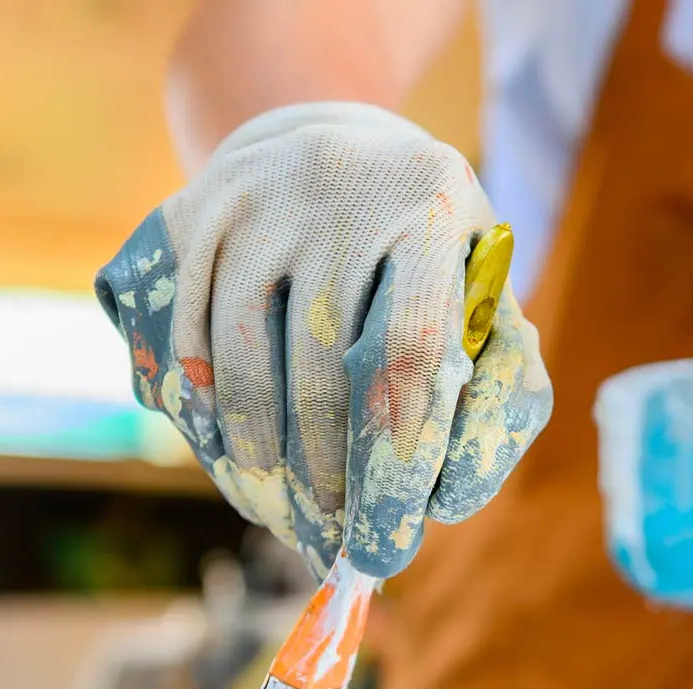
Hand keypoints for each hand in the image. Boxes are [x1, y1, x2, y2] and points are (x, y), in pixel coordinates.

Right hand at [95, 103, 552, 578]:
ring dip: (264, 460)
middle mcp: (340, 190)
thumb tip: (449, 496)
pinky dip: (211, 414)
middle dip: (328, 477)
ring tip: (287, 517)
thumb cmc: (428, 248)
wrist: (332, 140)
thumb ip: (503, 380)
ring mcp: (257, 201)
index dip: (395, 461)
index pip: (410, 354)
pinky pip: (189, 339)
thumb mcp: (488, 286)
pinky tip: (237, 463)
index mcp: (430, 205)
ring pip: (245, 360)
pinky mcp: (196, 216)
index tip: (390, 543)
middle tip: (335, 544)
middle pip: (322, 368)